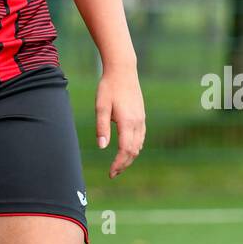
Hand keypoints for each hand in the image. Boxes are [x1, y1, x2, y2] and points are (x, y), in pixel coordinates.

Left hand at [96, 63, 144, 178]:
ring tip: (118, 164)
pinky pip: (141, 137)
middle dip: (124, 164)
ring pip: (139, 145)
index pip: (126, 149)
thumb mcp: (101, 106)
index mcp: (127, 121)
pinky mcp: (142, 115)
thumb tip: (102, 147)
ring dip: (130, 157)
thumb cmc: (109, 87)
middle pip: (134, 150)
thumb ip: (102, 127)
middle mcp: (138, 122)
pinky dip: (135, 147)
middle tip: (113, 173)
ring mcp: (141, 119)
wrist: (123, 70)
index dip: (119, 163)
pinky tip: (127, 150)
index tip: (111, 172)